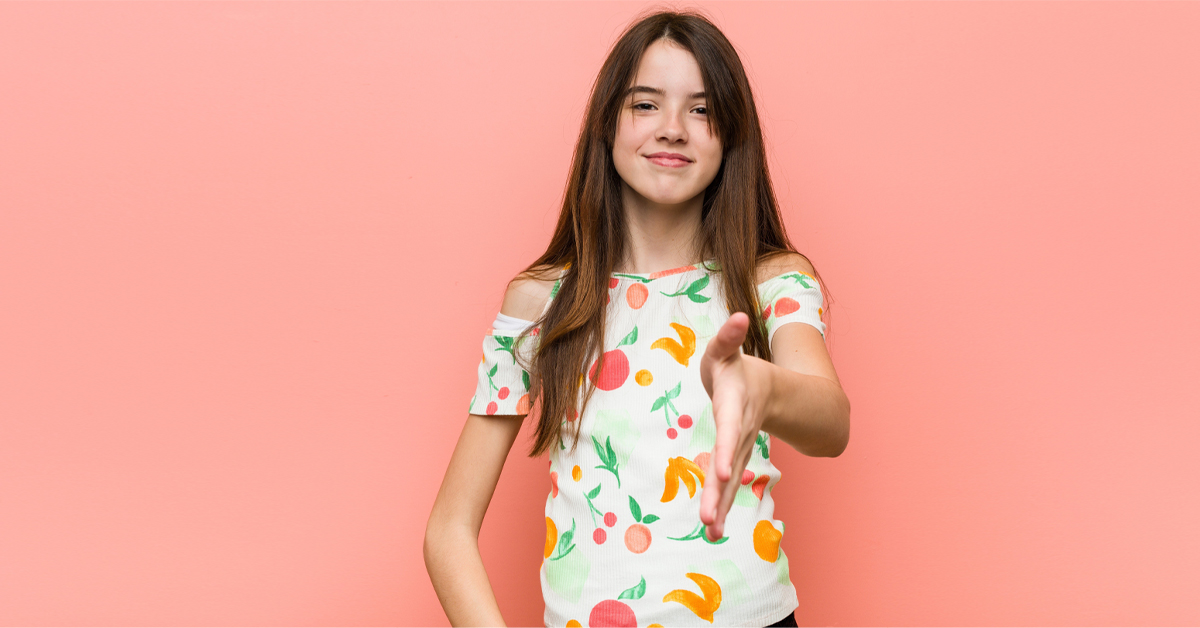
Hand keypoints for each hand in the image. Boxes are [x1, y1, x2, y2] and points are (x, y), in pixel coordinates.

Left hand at [698, 311, 773, 540]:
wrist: (762, 388)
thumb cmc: (735, 367)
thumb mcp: (726, 349)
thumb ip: (728, 337)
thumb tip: (738, 317)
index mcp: (736, 405)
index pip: (731, 430)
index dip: (727, 450)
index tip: (724, 471)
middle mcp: (739, 431)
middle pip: (731, 463)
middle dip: (721, 490)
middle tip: (709, 518)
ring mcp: (738, 448)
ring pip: (730, 480)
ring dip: (719, 505)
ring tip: (709, 531)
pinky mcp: (733, 459)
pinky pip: (726, 485)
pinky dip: (719, 506)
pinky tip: (711, 530)